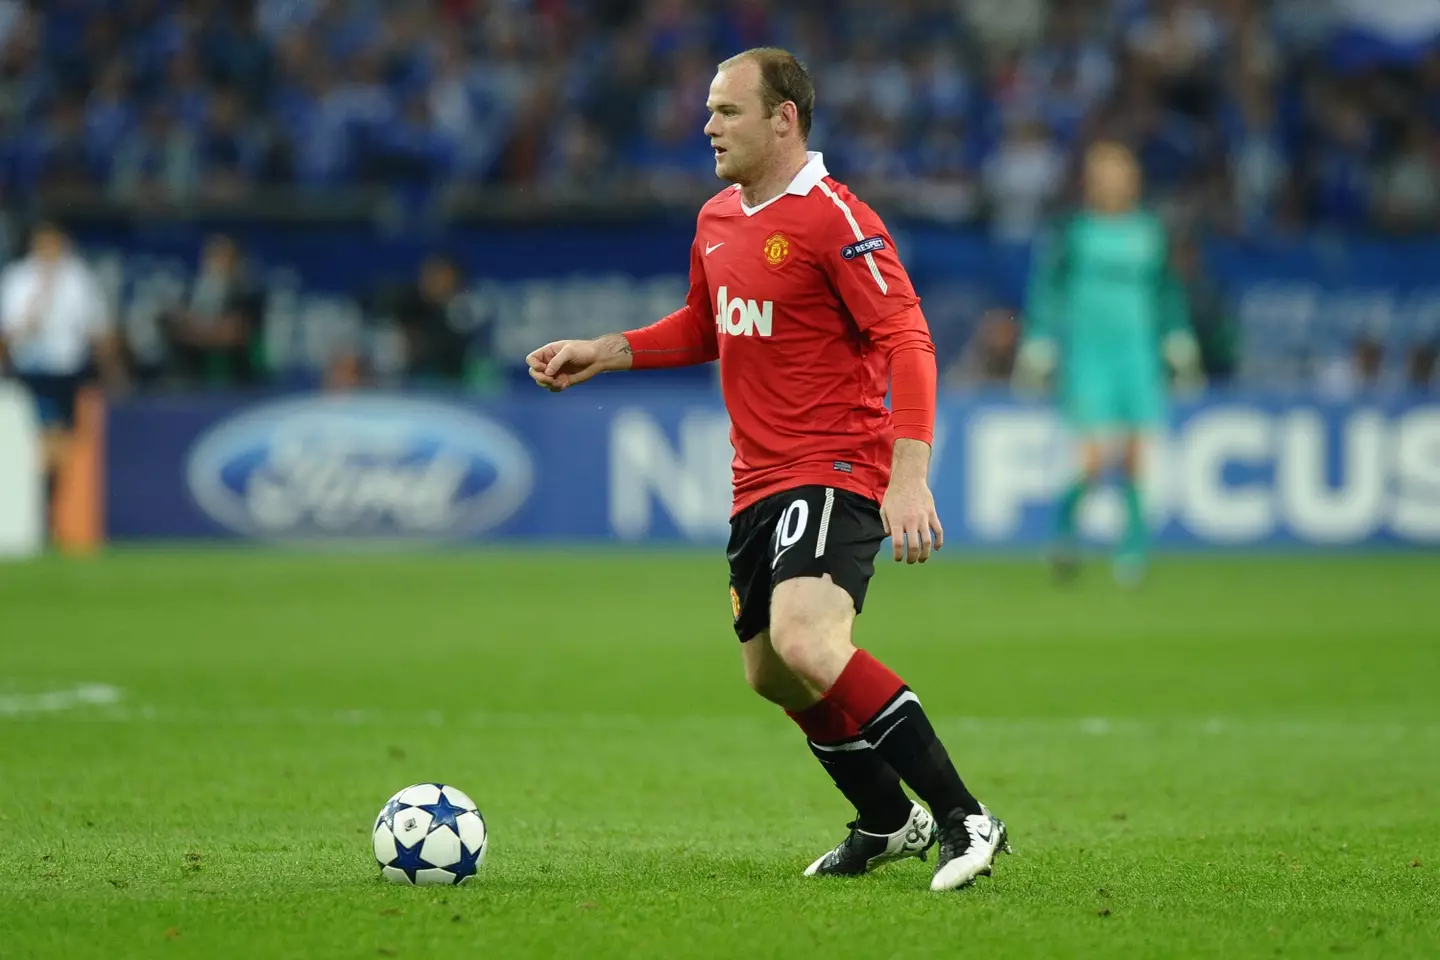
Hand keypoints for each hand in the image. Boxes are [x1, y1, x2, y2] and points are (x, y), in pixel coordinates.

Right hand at [525, 335, 628, 391]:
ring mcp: (555, 373)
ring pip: (542, 382)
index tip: (544, 368)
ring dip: (547, 384)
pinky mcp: (562, 381)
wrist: (597, 358)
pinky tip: (564, 385)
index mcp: (548, 352)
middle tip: (550, 379)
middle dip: (540, 377)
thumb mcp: (569, 351)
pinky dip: (555, 388)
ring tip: (559, 382)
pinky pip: (552, 388)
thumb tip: (547, 372)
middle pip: (534, 372)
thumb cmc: (583, 350)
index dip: (534, 365)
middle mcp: (549, 363)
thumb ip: (557, 361)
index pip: (531, 359)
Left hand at [881, 445, 943, 563]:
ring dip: (925, 554)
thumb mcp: (884, 510)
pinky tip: (936, 548)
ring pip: (927, 541)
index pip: (898, 545)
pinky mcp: (932, 513)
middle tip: (910, 561)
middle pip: (914, 546)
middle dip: (912, 558)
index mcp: (896, 521)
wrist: (908, 479)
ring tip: (922, 559)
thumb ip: (886, 524)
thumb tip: (890, 537)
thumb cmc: (894, 495)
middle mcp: (910, 521)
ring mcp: (923, 517)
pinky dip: (939, 541)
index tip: (898, 559)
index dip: (899, 556)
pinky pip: (938, 530)